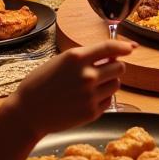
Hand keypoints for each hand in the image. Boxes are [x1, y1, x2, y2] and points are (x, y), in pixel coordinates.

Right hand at [11, 39, 133, 138]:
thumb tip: (114, 54)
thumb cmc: (42, 83)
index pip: (110, 47)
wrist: (27, 113)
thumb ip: (86, 57)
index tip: (131, 47)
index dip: (124, 46)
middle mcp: (87, 76)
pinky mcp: (91, 113)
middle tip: (103, 70)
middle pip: (119, 67)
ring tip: (93, 85)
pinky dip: (103, 98)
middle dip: (114, 66)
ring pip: (116, 84)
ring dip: (109, 82)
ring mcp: (90, 95)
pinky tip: (86, 99)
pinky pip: (109, 101)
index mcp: (76, 58)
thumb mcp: (61, 61)